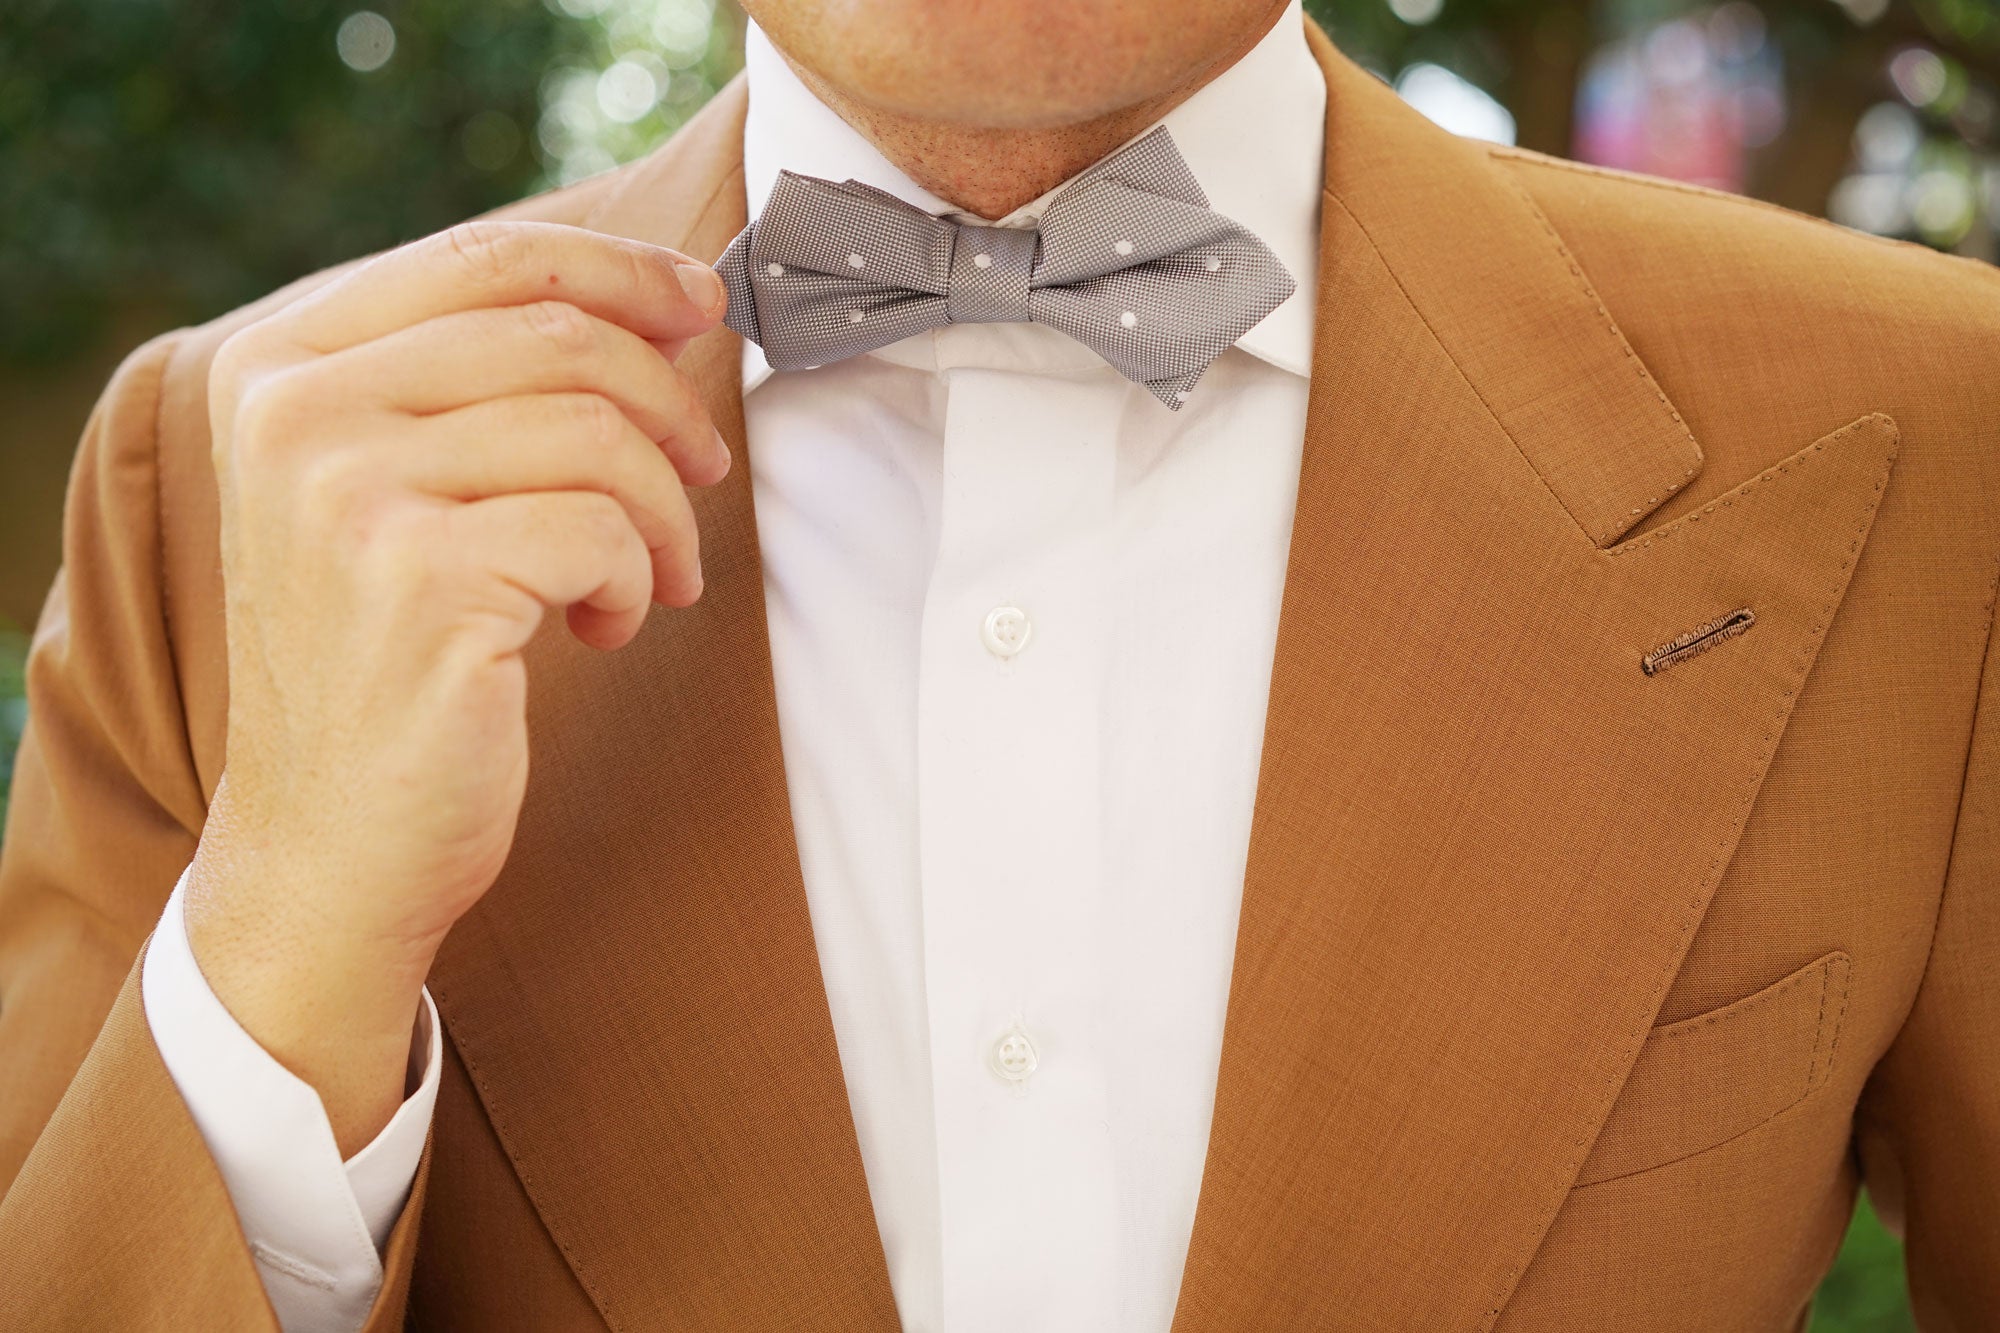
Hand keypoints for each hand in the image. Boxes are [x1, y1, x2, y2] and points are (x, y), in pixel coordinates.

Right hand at [183, 220, 728, 1151]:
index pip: (488, 258)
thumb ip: (484, 385)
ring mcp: (348, 493)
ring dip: (661, 511)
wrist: (326, 847)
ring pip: (598, 432)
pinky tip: (600, 630)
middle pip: (562, 338)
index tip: (702, 306)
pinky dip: (635, 582)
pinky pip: (602, 530)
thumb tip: (669, 303)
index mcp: (280, 365)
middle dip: (669, 407)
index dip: (622, 271)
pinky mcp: (420, 581)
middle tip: (702, 478)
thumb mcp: (395, 493)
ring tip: (650, 577)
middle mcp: (296, 412)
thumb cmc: (385, 664)